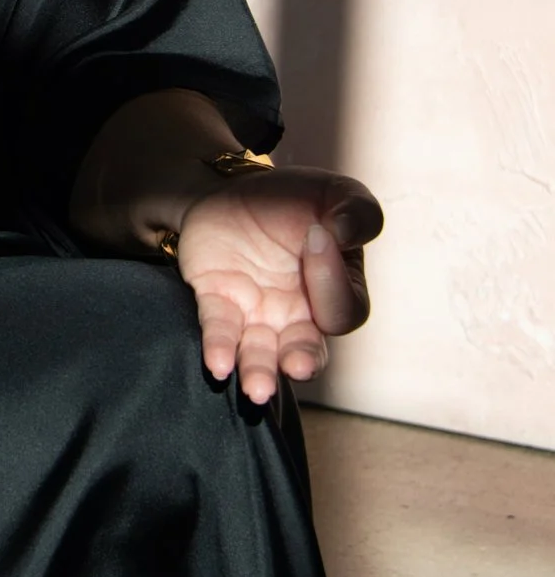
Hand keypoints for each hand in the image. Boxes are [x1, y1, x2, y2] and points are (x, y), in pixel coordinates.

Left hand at [175, 167, 381, 404]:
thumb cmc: (295, 198)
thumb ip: (358, 212)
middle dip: (301, 361)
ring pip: (261, 352)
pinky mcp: (217, 302)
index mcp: (336, 291)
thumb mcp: (336, 194)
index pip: (343, 307)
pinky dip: (219, 347)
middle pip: (305, 350)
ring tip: (255, 388)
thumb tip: (348, 233)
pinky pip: (219, 330)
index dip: (332, 281)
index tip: (316, 237)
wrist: (233, 188)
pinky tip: (218, 364)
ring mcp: (257, 313)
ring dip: (258, 370)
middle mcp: (299, 314)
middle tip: (296, 367)